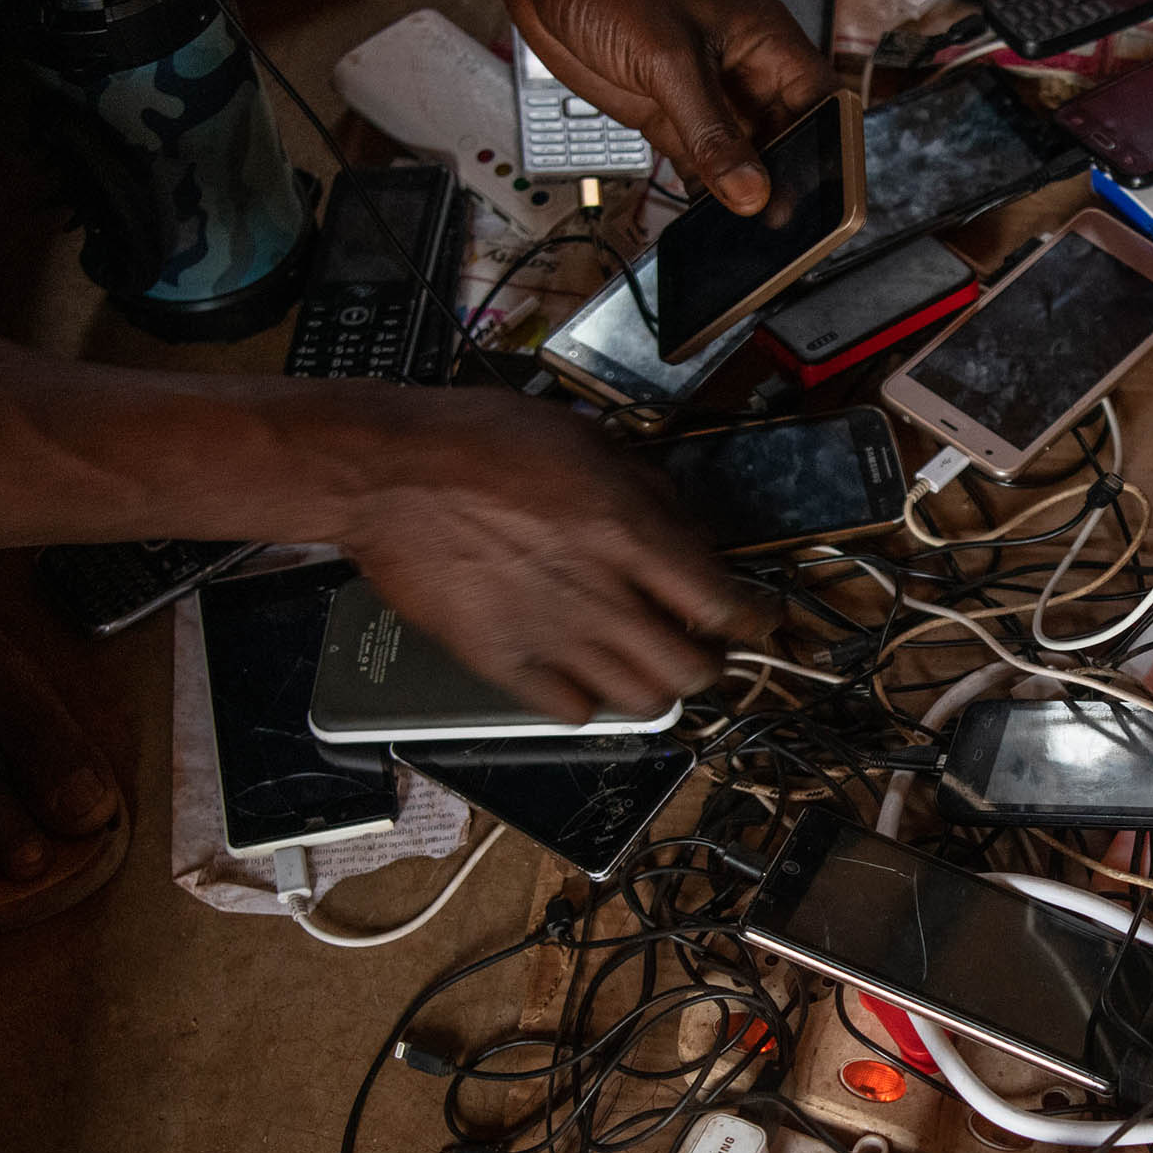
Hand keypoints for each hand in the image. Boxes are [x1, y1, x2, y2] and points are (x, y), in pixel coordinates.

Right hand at [334, 389, 753, 723]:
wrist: (388, 474)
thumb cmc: (480, 442)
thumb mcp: (587, 440)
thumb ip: (649, 491)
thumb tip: (692, 533)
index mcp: (627, 532)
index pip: (721, 603)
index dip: (756, 621)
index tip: (765, 621)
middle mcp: (598, 593)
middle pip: (691, 670)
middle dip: (713, 664)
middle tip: (706, 647)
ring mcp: (550, 635)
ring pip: (642, 701)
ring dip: (659, 688)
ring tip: (651, 665)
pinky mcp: (501, 662)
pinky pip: (571, 711)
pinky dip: (592, 702)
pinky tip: (587, 673)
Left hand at [509, 0, 835, 213]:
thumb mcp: (669, 60)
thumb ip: (711, 132)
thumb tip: (751, 192)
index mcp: (767, 40)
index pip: (821, 101)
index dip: (831, 145)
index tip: (829, 192)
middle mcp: (747, 72)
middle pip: (790, 138)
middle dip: (789, 180)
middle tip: (786, 226)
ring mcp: (711, 99)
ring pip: (747, 160)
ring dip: (748, 194)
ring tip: (751, 235)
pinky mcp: (674, 119)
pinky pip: (705, 167)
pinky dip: (708, 195)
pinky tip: (711, 223)